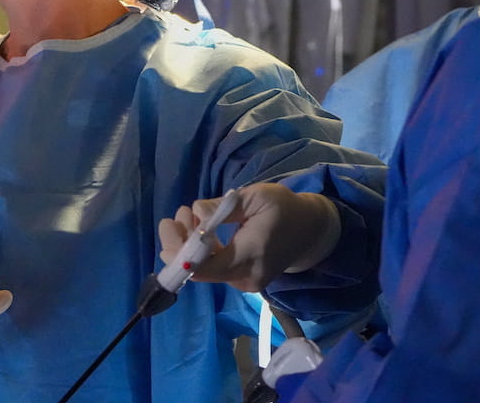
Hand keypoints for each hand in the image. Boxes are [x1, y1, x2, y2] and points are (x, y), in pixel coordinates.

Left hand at [157, 183, 340, 292]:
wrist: (310, 230)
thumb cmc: (284, 209)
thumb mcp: (256, 197)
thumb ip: (223, 207)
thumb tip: (196, 213)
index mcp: (251, 254)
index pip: (206, 267)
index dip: (180, 253)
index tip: (170, 226)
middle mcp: (246, 276)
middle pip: (199, 271)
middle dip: (179, 244)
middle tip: (176, 215)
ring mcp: (244, 282)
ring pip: (203, 270)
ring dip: (188, 245)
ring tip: (185, 215)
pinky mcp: (241, 280)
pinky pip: (213, 269)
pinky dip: (200, 251)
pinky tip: (197, 229)